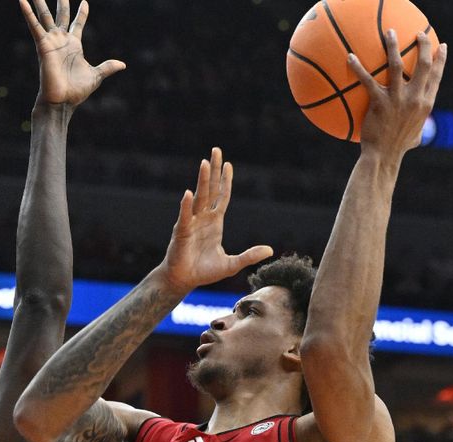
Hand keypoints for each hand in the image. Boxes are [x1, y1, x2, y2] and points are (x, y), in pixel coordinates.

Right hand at [19, 0, 125, 106]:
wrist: (63, 101)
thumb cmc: (77, 91)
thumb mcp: (96, 76)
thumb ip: (107, 67)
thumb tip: (122, 65)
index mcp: (74, 46)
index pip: (77, 24)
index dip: (82, 13)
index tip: (85, 2)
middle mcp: (61, 41)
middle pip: (61, 16)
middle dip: (62, 2)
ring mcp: (51, 42)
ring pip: (45, 17)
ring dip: (39, 3)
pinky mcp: (43, 45)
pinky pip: (34, 26)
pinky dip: (28, 13)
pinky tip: (22, 1)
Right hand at [159, 148, 272, 293]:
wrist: (184, 280)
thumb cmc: (204, 272)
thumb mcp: (231, 265)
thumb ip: (249, 256)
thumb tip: (270, 250)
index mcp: (214, 223)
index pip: (221, 197)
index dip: (225, 181)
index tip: (228, 164)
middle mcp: (202, 218)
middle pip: (210, 189)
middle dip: (213, 170)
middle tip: (216, 150)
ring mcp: (191, 223)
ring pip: (198, 197)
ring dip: (202, 180)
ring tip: (205, 163)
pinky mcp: (181, 232)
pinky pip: (185, 217)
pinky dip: (186, 206)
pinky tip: (189, 193)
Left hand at [349, 30, 446, 156]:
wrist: (383, 157)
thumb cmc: (397, 148)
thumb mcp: (415, 136)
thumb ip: (418, 127)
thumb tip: (419, 130)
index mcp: (426, 104)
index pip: (437, 76)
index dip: (441, 59)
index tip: (442, 46)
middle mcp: (415, 98)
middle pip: (423, 64)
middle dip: (423, 44)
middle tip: (418, 33)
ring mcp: (398, 99)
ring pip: (397, 65)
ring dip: (393, 46)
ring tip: (389, 32)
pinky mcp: (380, 103)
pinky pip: (367, 80)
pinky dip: (358, 67)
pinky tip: (350, 57)